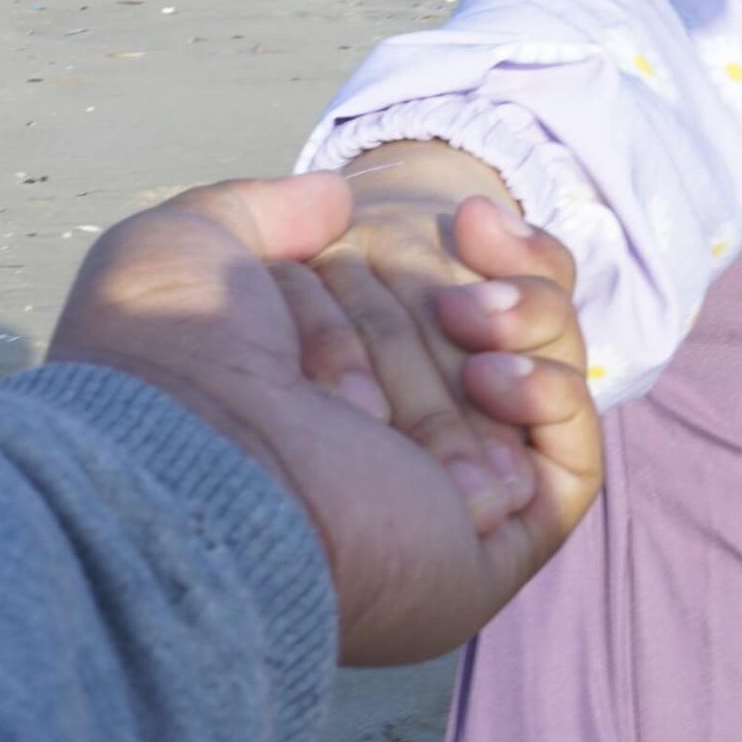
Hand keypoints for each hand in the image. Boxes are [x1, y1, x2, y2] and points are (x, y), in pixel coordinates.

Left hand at [45, 173, 599, 664]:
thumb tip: (333, 198)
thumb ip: (266, 209)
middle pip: (492, 344)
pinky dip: (556, 396)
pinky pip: (572, 470)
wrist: (185, 458)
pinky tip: (498, 373)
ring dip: (530, 323)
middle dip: (479, 290)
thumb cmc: (170, 358)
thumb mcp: (193, 244)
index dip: (447, 259)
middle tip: (446, 287)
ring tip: (466, 314)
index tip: (441, 218)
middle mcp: (385, 452)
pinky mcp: (494, 543)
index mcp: (322, 398)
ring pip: (544, 391)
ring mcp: (443, 501)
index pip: (426, 317)